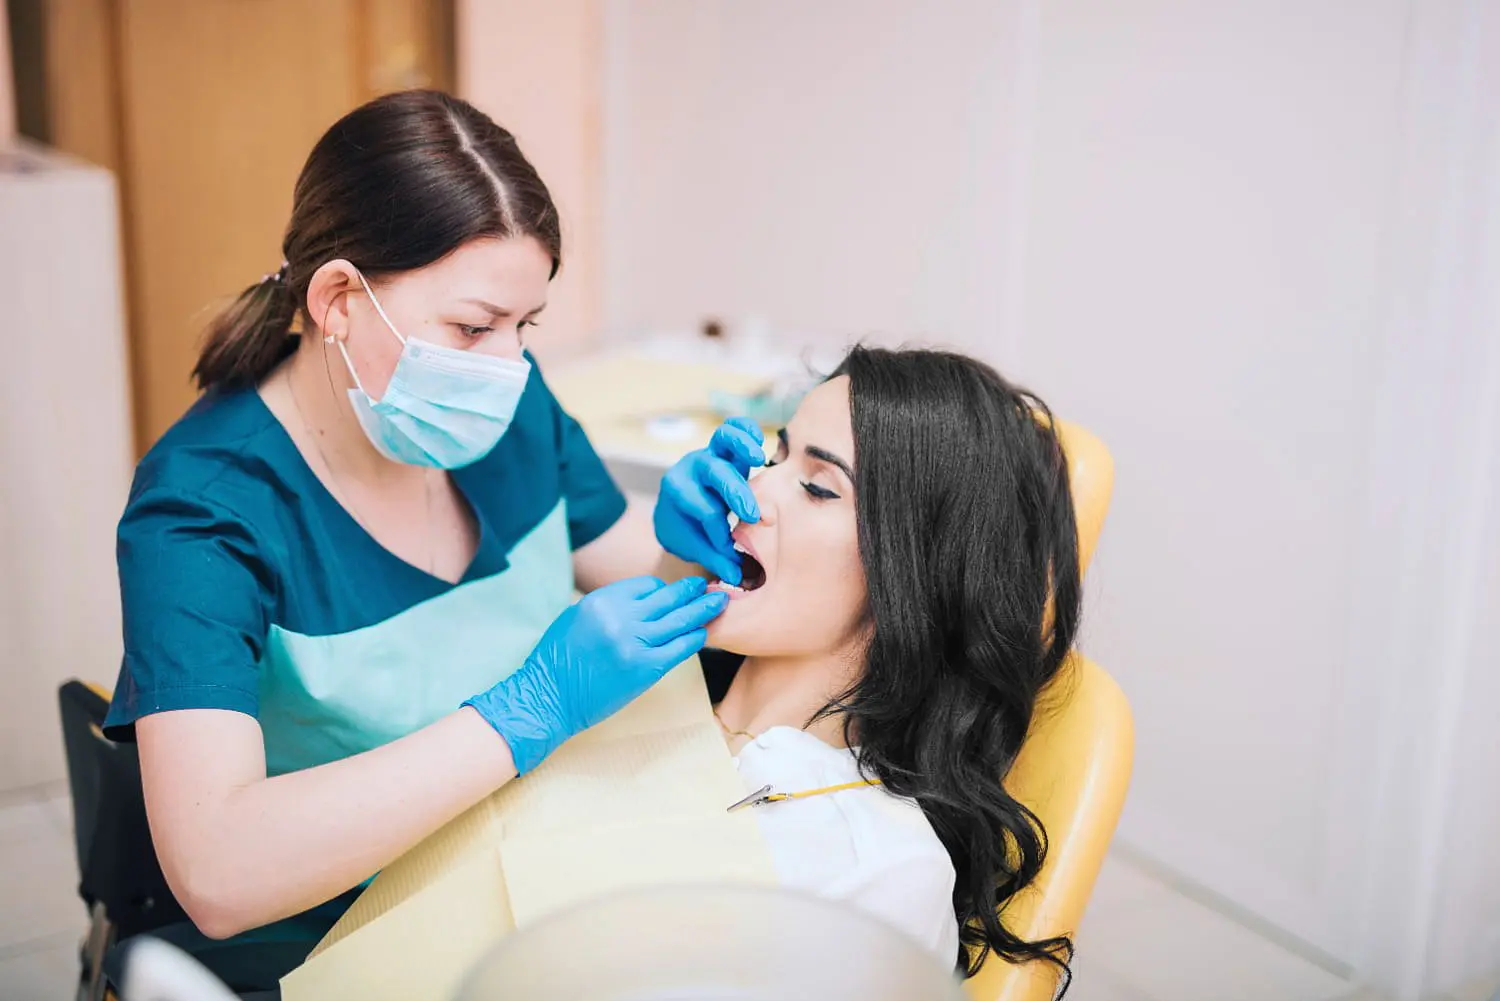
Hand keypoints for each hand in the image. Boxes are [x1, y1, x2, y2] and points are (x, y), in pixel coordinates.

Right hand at [464, 576, 726, 773]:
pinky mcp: (645, 669)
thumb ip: (609, 606)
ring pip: (679, 620)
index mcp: (601, 601)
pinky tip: (703, 633)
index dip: (661, 589)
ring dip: (703, 609)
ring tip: (719, 602)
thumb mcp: (576, 617)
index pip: (645, 585)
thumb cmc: (558, 660)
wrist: (548, 698)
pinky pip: (680, 648)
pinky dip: (694, 638)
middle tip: (708, 586)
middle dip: (690, 591)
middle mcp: (619, 617)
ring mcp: (634, 643)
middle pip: (667, 598)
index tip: (670, 595)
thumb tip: (643, 600)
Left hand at [653, 417, 763, 584]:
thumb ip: (714, 559)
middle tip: (752, 516)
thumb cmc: (685, 530)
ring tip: (759, 459)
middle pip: (714, 473)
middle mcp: (691, 468)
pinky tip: (760, 442)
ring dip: (742, 446)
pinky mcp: (725, 450)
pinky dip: (747, 430)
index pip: (704, 509)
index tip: (727, 549)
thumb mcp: (691, 547)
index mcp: (677, 492)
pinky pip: (735, 429)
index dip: (718, 531)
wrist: (674, 510)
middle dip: (735, 494)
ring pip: (723, 439)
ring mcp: (709, 454)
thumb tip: (736, 575)